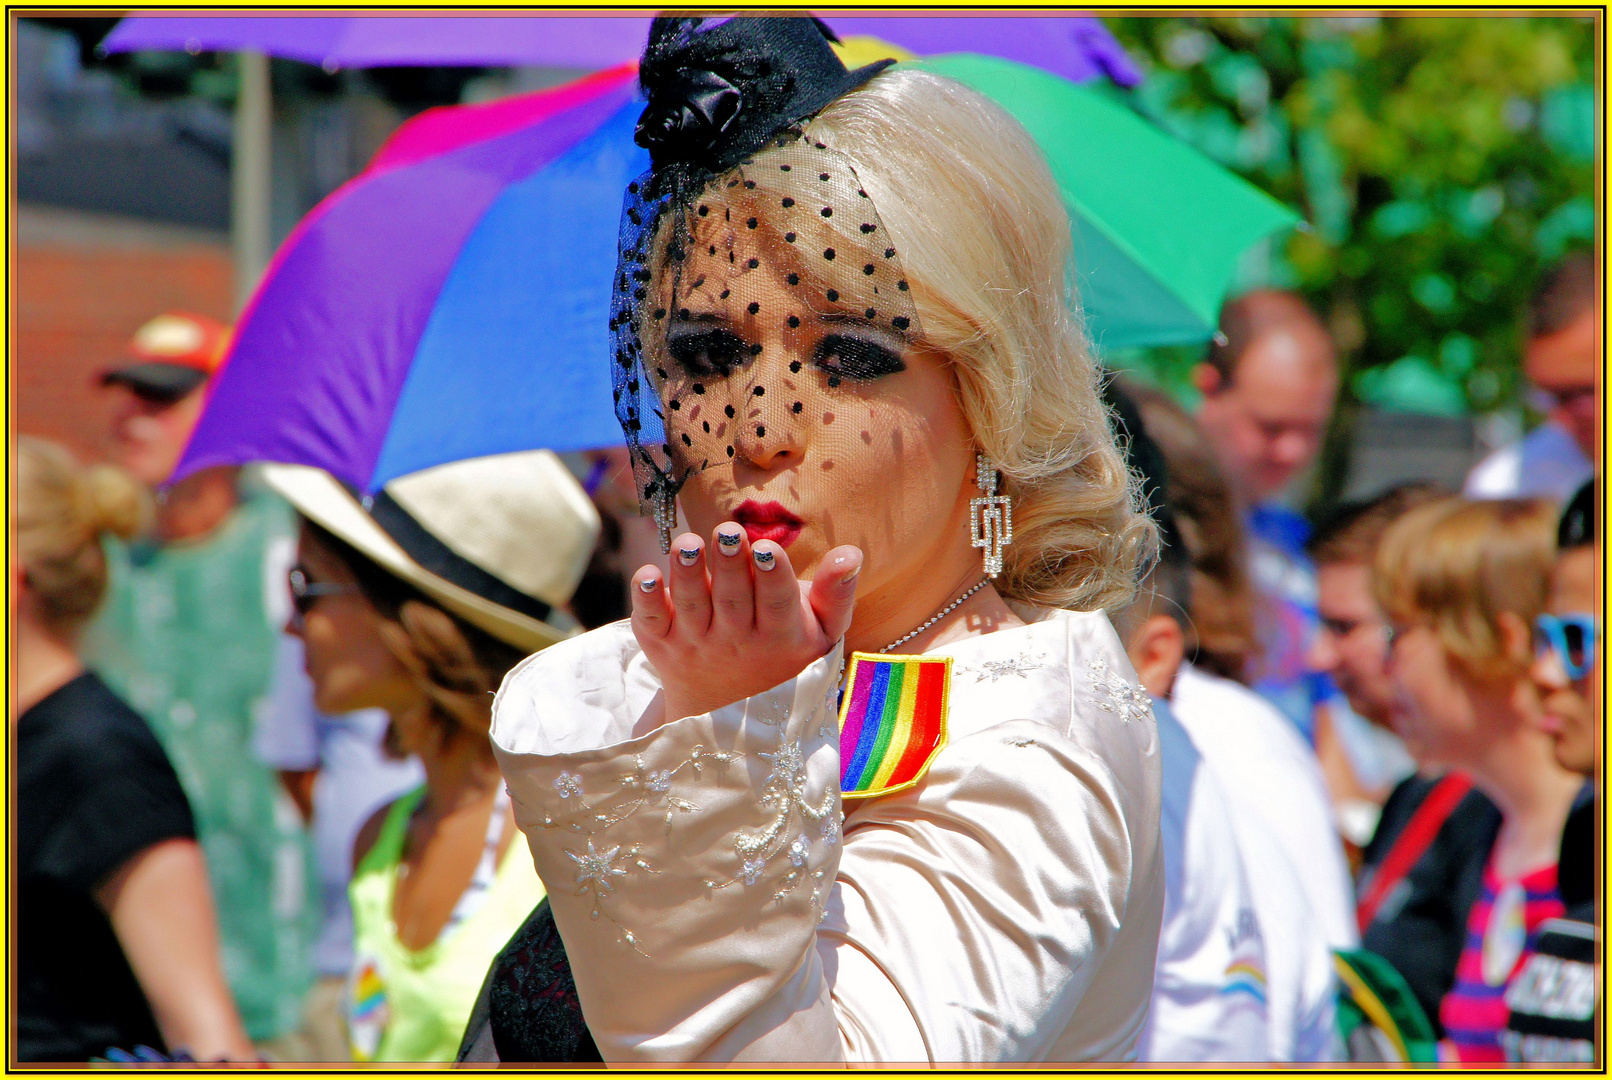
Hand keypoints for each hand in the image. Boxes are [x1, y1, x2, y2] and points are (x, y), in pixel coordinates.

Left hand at [630, 522, 860, 727]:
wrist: (727, 708)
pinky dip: (645, 600)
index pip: (776, 604)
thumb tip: (850, 553)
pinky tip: (647, 575)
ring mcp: (696, 643)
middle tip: (727, 532)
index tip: (767, 549)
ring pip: (691, 607)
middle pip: (731, 600)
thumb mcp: (820, 633)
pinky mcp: (662, 643)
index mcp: (779, 636)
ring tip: (687, 544)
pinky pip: (651, 622)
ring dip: (687, 575)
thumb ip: (835, 594)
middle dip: (729, 564)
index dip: (771, 576)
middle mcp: (736, 643)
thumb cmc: (783, 654)